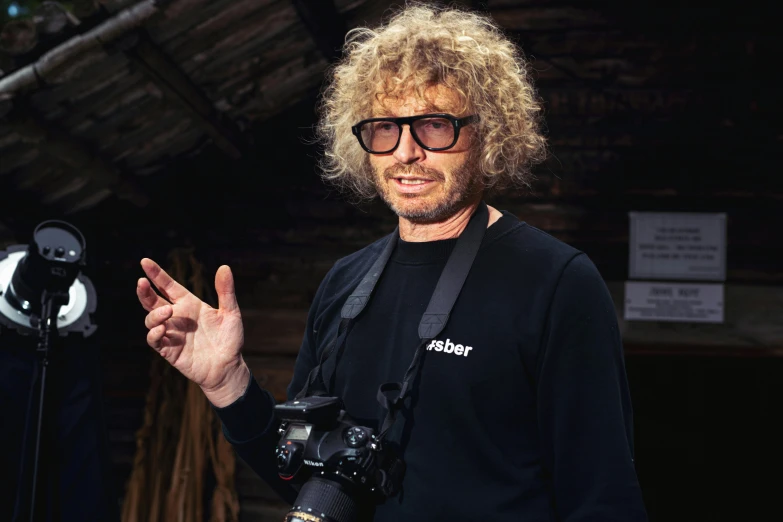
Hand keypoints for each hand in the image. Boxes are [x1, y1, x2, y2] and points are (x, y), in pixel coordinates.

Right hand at [137, 258, 248, 406]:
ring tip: (167, 311)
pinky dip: (154, 333)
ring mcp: (172, 333)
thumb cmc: (230, 340)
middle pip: (152, 301)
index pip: (168, 286)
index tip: (145, 261)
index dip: (156, 274)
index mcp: (189, 304)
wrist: (229, 367)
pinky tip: (162, 329)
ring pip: (151, 319)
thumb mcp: (231, 313)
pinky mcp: (169, 350)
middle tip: (141, 282)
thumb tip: (224, 267)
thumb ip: (226, 291)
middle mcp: (177, 317)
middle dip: (144, 291)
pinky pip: (154, 340)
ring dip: (154, 314)